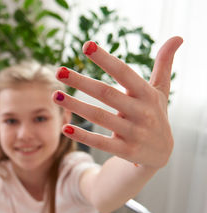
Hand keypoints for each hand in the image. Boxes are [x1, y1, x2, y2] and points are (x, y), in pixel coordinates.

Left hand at [54, 36, 182, 168]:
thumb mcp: (160, 92)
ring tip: (55, 95)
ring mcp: (133, 133)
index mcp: (146, 94)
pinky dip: (83, 136)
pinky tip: (65, 127)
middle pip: (106, 94)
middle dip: (81, 82)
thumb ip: (164, 66)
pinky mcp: (125, 151)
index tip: (86, 45)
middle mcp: (141, 112)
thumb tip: (177, 37)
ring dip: (76, 106)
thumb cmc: (155, 115)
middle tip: (59, 71)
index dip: (105, 59)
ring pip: (100, 117)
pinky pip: (101, 143)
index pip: (124, 72)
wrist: (162, 153)